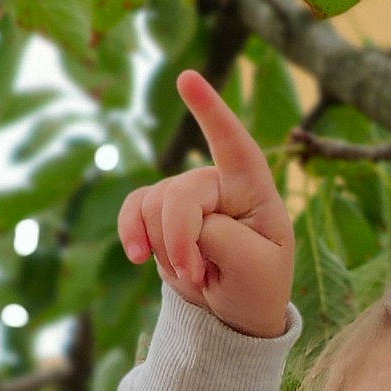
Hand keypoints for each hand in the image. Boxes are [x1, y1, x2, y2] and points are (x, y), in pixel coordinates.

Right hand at [117, 72, 295, 337]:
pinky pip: (134, 209)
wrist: (236, 312)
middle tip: (197, 276)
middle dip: (180, 242)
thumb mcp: (255, 270)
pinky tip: (137, 257)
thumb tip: (182, 220)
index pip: (234, 145)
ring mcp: (187, 194)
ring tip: (194, 275)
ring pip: (153, 206)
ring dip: (166, 249)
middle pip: (181, 196)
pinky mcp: (161, 211)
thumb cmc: (258, 286)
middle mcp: (219, 183)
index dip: (211, 112)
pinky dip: (133, 234)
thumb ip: (222, 238)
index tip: (186, 78)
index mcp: (254, 191)